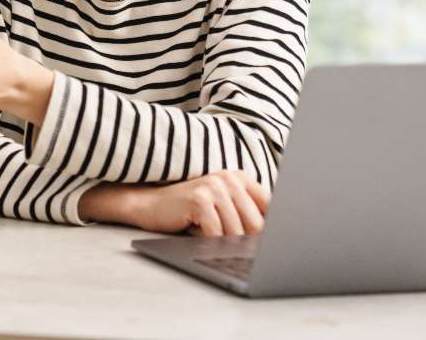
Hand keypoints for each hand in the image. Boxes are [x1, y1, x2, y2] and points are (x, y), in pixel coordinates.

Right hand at [82, 171, 269, 235]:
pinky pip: (217, 234)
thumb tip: (275, 240)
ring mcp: (214, 186)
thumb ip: (248, 215)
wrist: (150, 205)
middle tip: (231, 248)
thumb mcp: (223, 208)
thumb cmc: (188, 211)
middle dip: (245, 242)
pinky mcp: (199, 199)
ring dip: (225, 244)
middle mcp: (229, 178)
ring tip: (210, 239)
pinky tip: (198, 235)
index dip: (270, 231)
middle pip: (257, 224)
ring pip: (237, 232)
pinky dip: (209, 243)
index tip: (268, 245)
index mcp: (240, 178)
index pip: (273, 208)